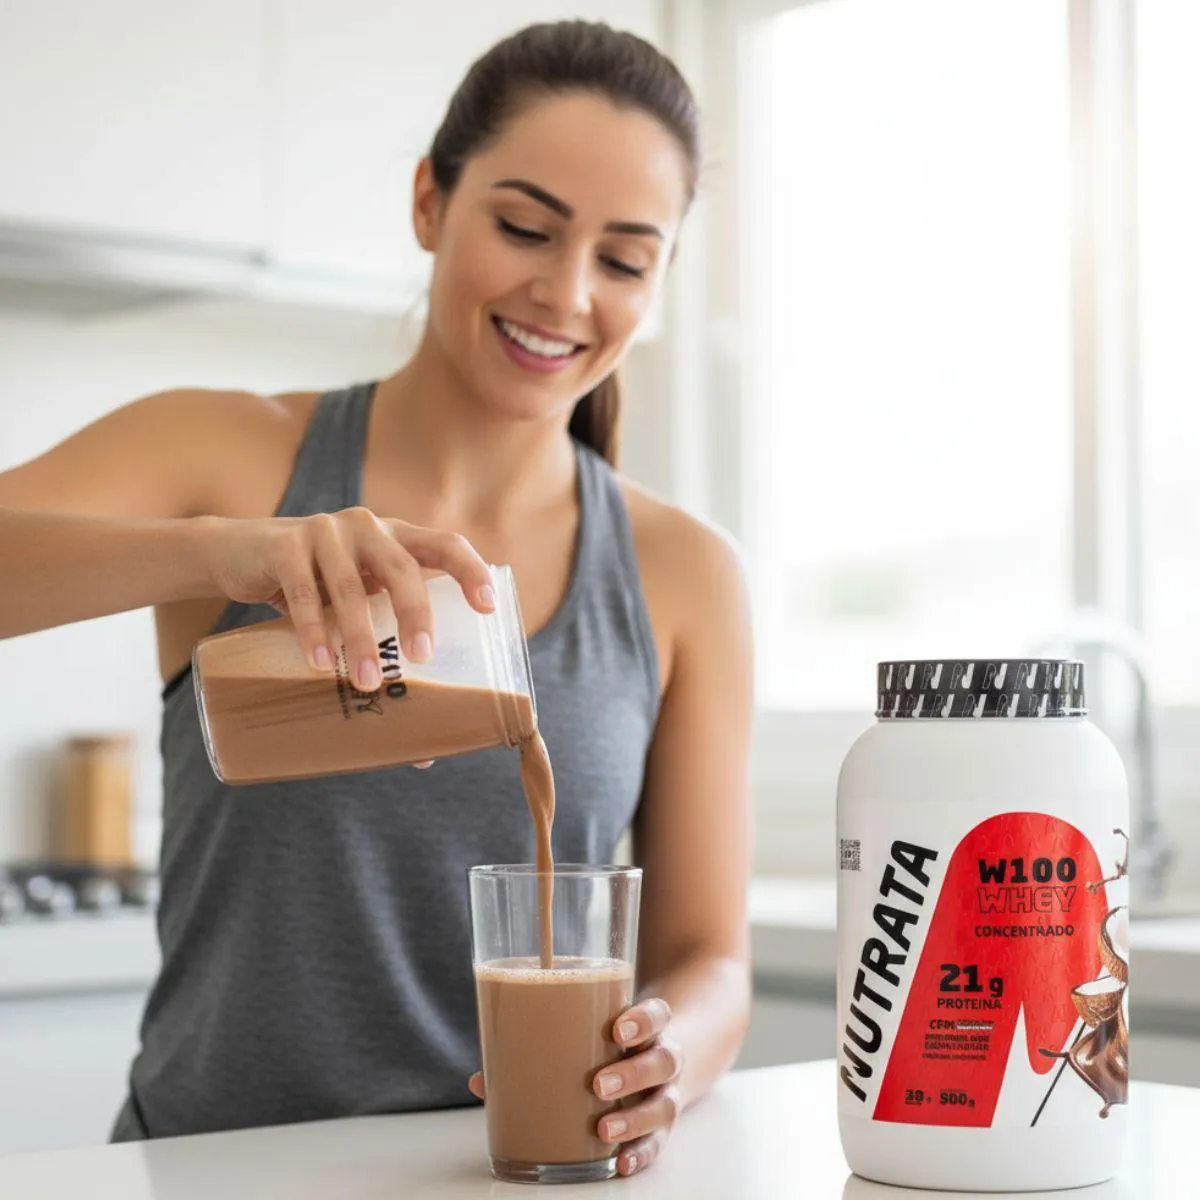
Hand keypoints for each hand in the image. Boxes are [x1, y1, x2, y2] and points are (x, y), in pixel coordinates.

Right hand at [195, 507, 494, 689]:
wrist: (238, 554)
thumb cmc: (316, 589)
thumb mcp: (354, 605)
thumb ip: (381, 651)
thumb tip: (423, 753)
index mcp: (396, 537)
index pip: (446, 544)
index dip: (471, 571)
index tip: (488, 609)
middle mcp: (367, 527)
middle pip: (402, 568)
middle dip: (416, 613)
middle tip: (423, 659)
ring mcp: (325, 531)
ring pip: (350, 586)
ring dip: (361, 637)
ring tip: (367, 682)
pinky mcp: (284, 546)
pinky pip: (303, 591)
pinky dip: (313, 630)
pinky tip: (321, 664)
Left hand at [466, 998, 683, 1178]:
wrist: (657, 1057)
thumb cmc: (610, 1044)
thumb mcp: (590, 1032)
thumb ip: (543, 1046)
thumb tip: (483, 1080)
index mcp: (646, 1026)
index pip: (657, 1014)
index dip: (643, 1020)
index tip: (617, 1029)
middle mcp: (662, 1057)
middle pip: (662, 1060)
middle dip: (632, 1073)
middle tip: (599, 1084)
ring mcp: (664, 1093)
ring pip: (664, 1104)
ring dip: (634, 1118)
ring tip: (603, 1129)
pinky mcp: (660, 1126)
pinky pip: (658, 1142)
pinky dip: (641, 1153)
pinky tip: (621, 1162)